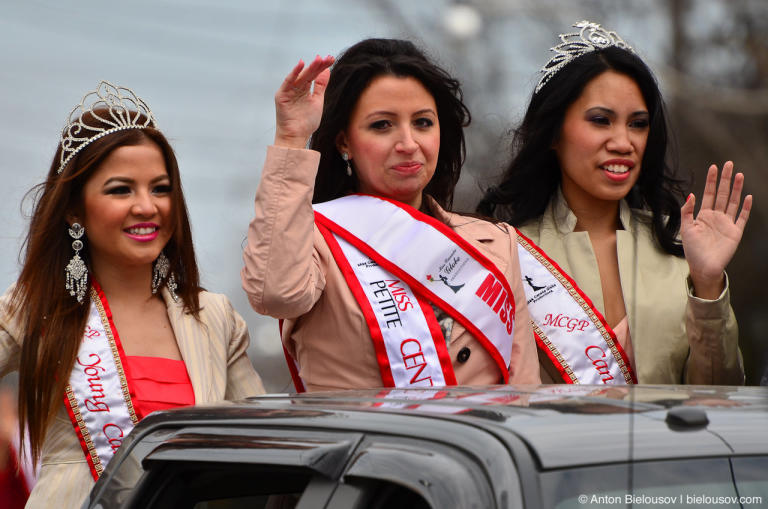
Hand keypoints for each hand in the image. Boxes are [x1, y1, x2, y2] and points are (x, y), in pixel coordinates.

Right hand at [274, 55, 334, 148]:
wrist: (296, 137)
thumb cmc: (306, 122)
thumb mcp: (317, 101)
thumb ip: (320, 86)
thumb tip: (326, 70)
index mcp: (304, 89)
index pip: (314, 75)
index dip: (322, 67)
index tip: (330, 59)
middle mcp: (296, 88)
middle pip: (308, 74)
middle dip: (318, 66)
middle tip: (328, 58)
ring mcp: (288, 91)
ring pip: (301, 77)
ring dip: (310, 68)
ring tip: (319, 60)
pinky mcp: (282, 96)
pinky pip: (288, 82)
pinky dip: (294, 73)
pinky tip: (301, 65)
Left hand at [680, 161, 751, 298]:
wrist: (703, 267)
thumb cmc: (692, 250)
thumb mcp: (686, 229)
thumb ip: (687, 212)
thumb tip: (690, 195)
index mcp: (703, 215)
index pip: (709, 194)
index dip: (711, 181)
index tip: (714, 167)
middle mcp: (716, 217)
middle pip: (722, 194)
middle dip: (725, 179)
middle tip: (729, 164)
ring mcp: (727, 223)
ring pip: (733, 202)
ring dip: (736, 189)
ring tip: (739, 175)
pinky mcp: (735, 232)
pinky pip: (741, 217)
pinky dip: (745, 207)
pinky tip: (747, 197)